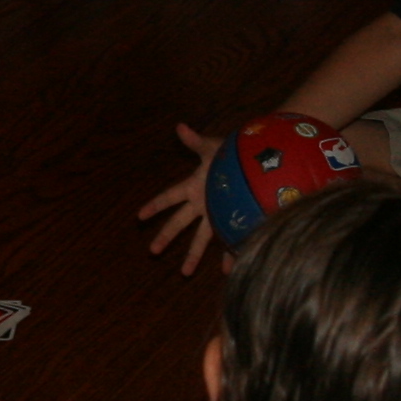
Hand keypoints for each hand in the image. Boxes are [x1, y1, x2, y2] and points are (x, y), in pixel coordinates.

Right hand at [138, 122, 220, 274]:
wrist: (260, 160)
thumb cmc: (234, 152)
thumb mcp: (213, 148)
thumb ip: (196, 141)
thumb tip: (180, 126)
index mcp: (194, 186)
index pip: (170, 196)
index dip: (155, 205)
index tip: (139, 216)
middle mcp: (203, 203)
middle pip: (180, 223)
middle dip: (166, 236)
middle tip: (152, 251)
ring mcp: (218, 214)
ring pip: (201, 238)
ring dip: (192, 255)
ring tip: (184, 273)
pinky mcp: (233, 220)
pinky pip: (229, 241)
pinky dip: (228, 255)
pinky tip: (226, 270)